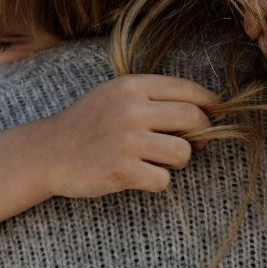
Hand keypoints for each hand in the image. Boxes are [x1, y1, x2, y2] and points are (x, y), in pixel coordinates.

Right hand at [34, 74, 221, 198]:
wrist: (48, 152)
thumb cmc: (89, 123)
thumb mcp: (116, 95)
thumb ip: (154, 96)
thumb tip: (207, 108)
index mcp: (132, 86)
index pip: (188, 90)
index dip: (210, 103)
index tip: (217, 114)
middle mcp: (131, 110)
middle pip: (193, 119)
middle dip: (200, 134)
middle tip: (191, 143)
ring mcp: (127, 141)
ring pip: (183, 152)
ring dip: (177, 160)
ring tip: (157, 159)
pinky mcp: (122, 170)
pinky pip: (163, 179)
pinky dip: (157, 181)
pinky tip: (139, 175)